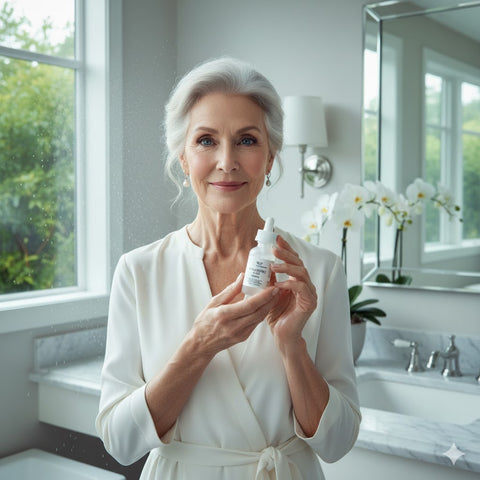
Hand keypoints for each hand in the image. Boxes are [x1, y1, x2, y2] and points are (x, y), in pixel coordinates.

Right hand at [191, 273, 278, 357]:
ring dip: (268, 307)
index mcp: (225, 315)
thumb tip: (243, 276)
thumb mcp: (214, 302)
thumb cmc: (204, 321)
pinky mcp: (243, 337)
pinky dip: (262, 313)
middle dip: (270, 300)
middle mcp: (234, 326)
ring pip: (259, 319)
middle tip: (277, 288)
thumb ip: (230, 290)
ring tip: (274, 295)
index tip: (272, 287)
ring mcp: (239, 334)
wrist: (201, 344)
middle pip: (258, 312)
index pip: (249, 305)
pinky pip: (256, 324)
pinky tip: (265, 305)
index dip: (263, 296)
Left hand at [267, 236, 316, 353]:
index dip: (286, 248)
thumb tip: (261, 264)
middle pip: (299, 263)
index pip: (294, 260)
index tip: (276, 238)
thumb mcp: (269, 293)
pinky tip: (278, 283)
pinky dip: (289, 284)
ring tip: (273, 265)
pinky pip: (301, 288)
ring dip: (287, 267)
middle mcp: (305, 284)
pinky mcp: (309, 303)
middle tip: (274, 248)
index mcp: (297, 280)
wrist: (282, 336)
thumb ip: (269, 280)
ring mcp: (309, 293)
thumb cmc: (276, 315)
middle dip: (286, 253)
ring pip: (301, 273)